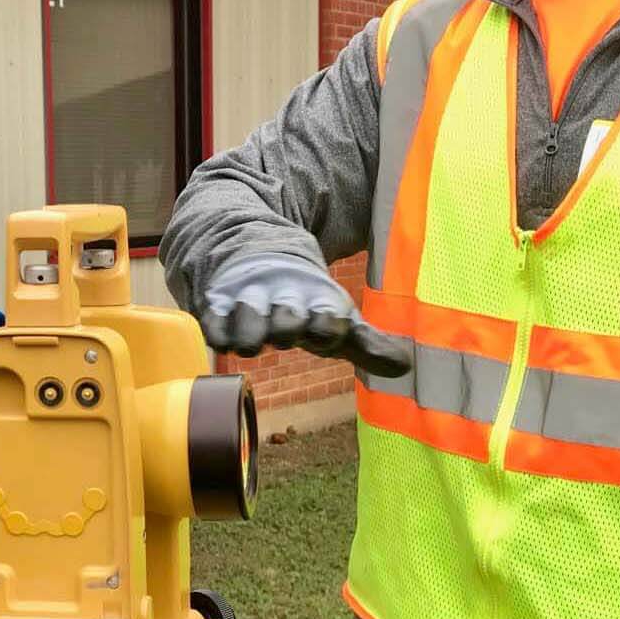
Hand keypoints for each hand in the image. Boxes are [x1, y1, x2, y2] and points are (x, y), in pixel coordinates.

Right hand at [200, 253, 411, 378]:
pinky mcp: (217, 306)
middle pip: (287, 321)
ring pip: (248, 322)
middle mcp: (283, 300)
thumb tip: (406, 366)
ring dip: (252, 334)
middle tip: (287, 332)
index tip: (328, 333)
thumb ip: (367, 344)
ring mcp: (248, 302)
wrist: (254, 252)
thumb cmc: (301, 301)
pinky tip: (226, 337)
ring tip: (254, 339)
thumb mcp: (333, 317)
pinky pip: (214, 325)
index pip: (329, 321)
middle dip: (288, 328)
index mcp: (317, 302)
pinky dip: (219, 333)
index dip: (329, 329)